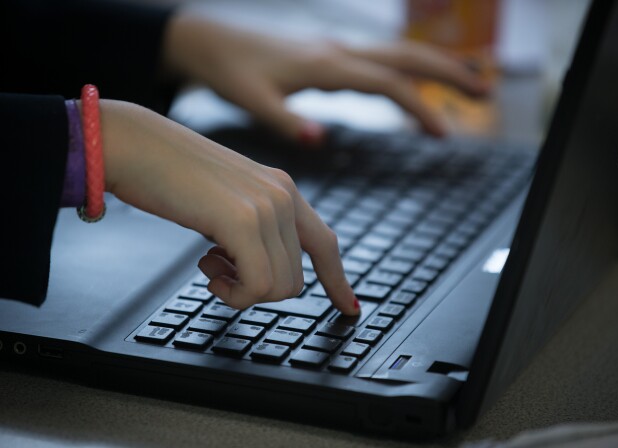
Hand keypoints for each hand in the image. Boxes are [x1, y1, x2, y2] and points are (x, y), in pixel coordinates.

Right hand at [100, 99, 358, 314]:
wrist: (133, 143)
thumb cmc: (168, 173)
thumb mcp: (226, 200)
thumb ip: (253, 227)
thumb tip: (261, 270)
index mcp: (282, 188)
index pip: (326, 244)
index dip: (338, 281)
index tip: (350, 307)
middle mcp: (283, 196)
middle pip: (295, 279)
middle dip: (258, 288)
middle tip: (219, 268)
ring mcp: (267, 207)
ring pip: (279, 287)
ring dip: (242, 291)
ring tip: (209, 264)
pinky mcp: (243, 221)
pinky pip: (258, 286)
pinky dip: (233, 294)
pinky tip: (208, 271)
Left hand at [163, 13, 489, 144]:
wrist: (208, 40)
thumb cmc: (229, 71)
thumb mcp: (252, 100)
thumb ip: (286, 121)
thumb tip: (320, 140)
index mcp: (326, 66)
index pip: (387, 84)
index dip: (420, 108)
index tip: (444, 133)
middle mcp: (339, 52)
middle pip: (407, 57)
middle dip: (449, 73)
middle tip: (486, 92)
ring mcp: (337, 50)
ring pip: (398, 53)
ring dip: (435, 67)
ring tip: (470, 85)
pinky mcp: (331, 56)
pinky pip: (380, 60)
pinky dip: (408, 70)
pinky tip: (418, 83)